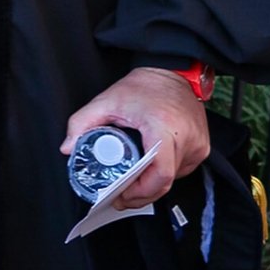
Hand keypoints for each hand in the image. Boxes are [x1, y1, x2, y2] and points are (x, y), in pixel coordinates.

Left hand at [60, 67, 209, 208]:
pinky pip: (181, 169)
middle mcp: (186, 138)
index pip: (159, 174)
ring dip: (152, 184)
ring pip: (174, 178)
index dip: (140, 192)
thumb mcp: (106, 101)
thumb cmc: (143, 86)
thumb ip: (81, 123)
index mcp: (163, 128)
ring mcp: (197, 145)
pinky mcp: (202, 147)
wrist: (171, 72)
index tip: (121, 196)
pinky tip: (148, 170)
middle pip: (165, 182)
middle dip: (141, 194)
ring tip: (131, 183)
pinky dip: (163, 173)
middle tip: (121, 197)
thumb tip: (67, 148)